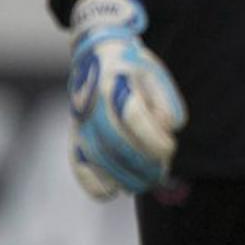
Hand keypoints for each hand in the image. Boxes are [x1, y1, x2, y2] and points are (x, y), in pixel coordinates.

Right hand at [66, 0, 185, 197]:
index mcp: (115, 83)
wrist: (96, 54)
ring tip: (146, 182)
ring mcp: (81, 123)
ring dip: (127, 178)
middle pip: (117, 143)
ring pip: (100, 159)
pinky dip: (96, 186)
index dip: (154, 141)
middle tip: (161, 173)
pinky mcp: (74, 137)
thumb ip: (166, 100)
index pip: (134, 118)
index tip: (170, 149)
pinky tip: (115, 190)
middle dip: (144, 165)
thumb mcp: (155, 72)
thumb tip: (168, 128)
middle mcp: (93, 104)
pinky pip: (79, 168)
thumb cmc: (132, 67)